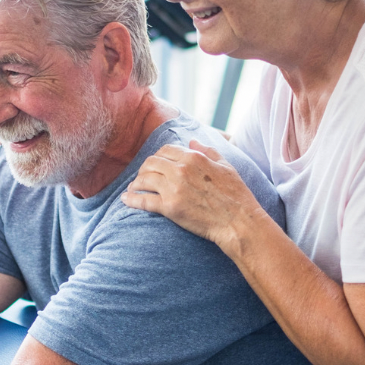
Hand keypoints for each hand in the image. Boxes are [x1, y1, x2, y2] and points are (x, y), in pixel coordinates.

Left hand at [121, 139, 258, 248]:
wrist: (239, 222)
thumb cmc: (236, 195)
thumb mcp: (226, 166)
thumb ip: (208, 151)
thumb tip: (192, 141)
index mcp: (194, 158)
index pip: (165, 150)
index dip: (158, 156)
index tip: (156, 165)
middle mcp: (181, 170)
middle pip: (151, 163)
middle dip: (144, 169)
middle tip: (142, 177)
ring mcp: (174, 189)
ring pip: (144, 179)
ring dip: (136, 183)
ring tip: (133, 188)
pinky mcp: (170, 208)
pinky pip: (143, 200)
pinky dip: (131, 199)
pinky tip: (126, 199)